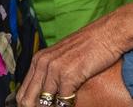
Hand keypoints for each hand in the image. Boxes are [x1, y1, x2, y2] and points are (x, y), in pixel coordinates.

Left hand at [17, 1, 132, 106]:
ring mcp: (54, 69)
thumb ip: (52, 71)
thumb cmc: (92, 45)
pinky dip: (67, 106)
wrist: (110, 33)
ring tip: (64, 106)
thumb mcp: (64, 56)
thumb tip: (47, 91)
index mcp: (39, 59)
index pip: (23, 92)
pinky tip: (74, 103)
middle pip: (27, 100)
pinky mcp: (68, 76)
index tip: (42, 106)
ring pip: (43, 104)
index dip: (30, 104)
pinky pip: (62, 102)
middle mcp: (43, 63)